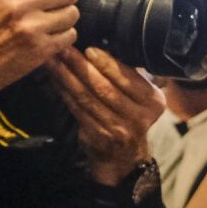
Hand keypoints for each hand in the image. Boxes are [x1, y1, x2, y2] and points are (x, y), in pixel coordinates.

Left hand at [47, 46, 165, 185]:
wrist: (124, 158)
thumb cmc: (129, 119)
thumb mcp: (140, 99)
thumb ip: (127, 79)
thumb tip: (98, 50)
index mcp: (152, 102)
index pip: (127, 78)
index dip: (106, 63)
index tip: (88, 49)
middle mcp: (138, 116)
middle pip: (105, 87)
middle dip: (81, 66)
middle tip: (64, 50)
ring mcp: (118, 129)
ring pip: (88, 98)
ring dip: (67, 78)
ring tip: (54, 62)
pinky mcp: (98, 136)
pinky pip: (78, 110)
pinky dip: (65, 93)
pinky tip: (56, 80)